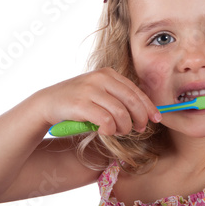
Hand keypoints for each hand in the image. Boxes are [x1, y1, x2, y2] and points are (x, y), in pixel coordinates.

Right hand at [38, 68, 161, 134]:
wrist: (48, 102)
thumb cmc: (78, 101)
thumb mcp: (100, 92)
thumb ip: (118, 97)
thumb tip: (144, 112)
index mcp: (109, 74)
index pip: (135, 91)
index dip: (148, 106)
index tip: (156, 119)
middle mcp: (101, 78)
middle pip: (131, 101)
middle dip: (140, 117)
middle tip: (139, 128)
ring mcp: (90, 89)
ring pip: (120, 113)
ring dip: (124, 127)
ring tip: (119, 131)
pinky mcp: (81, 104)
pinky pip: (105, 120)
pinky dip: (110, 130)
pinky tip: (106, 132)